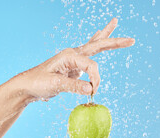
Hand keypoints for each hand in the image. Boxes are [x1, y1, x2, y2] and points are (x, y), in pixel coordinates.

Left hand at [15, 18, 134, 100]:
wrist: (28, 86)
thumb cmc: (38, 82)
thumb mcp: (55, 84)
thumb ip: (74, 86)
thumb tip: (91, 89)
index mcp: (69, 56)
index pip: (92, 66)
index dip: (96, 79)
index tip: (93, 91)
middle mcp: (73, 54)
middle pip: (97, 45)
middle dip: (114, 42)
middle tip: (131, 40)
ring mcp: (73, 60)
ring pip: (93, 46)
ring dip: (105, 37)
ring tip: (114, 23)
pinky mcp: (73, 68)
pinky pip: (89, 57)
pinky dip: (96, 46)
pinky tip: (99, 36)